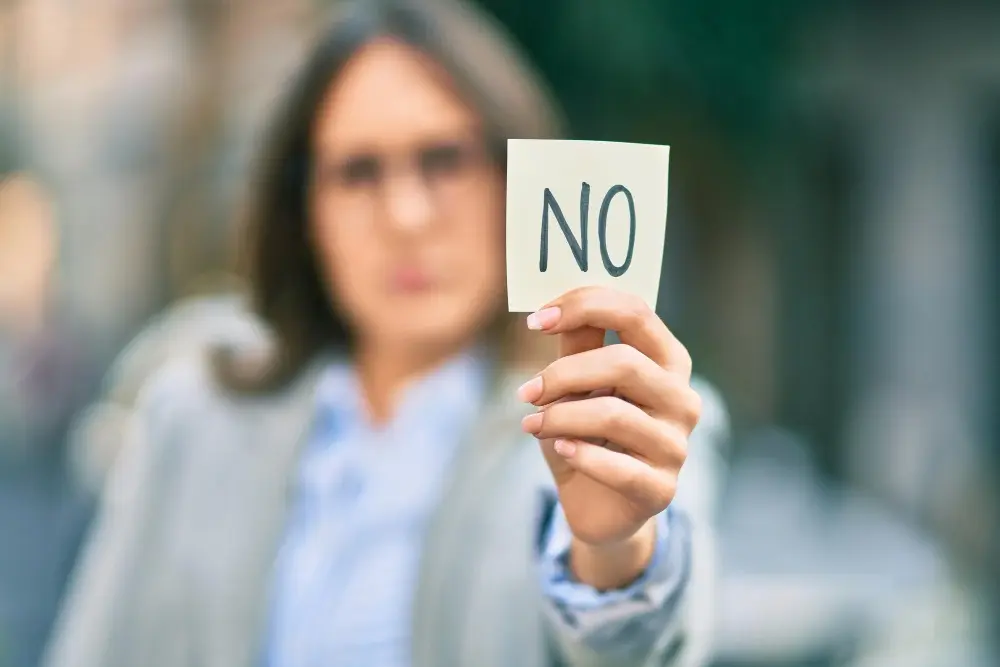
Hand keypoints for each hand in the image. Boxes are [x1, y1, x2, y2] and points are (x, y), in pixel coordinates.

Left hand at [516, 287, 700, 586]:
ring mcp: (676, 446)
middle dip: (564, 373)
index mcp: (668, 361)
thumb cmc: (588, 433)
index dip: (585, 306)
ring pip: (614, 415)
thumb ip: (576, 344)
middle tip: (526, 390)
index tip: (537, 320)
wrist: (597, 504)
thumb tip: (553, 307)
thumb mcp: (578, 383)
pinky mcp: (661, 490)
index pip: (636, 313)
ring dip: (561, 417)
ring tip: (531, 424)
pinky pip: (618, 468)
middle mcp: (682, 399)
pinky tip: (560, 449)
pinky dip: (581, 455)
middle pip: (624, 363)